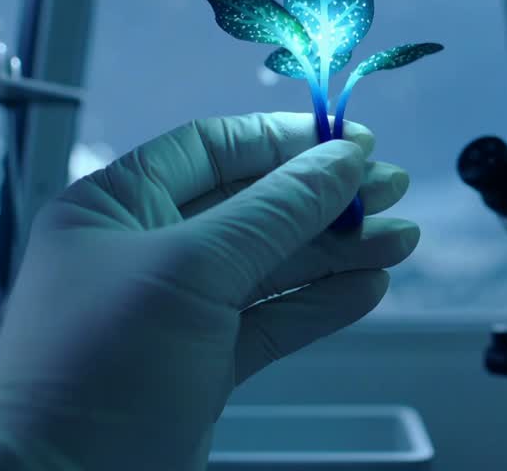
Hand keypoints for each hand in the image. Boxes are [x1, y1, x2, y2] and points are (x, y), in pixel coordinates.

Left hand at [0, 113, 418, 469]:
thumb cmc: (105, 366)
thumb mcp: (190, 272)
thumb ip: (274, 212)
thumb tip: (342, 159)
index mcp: (114, 205)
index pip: (212, 149)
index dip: (287, 142)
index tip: (356, 140)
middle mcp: (143, 248)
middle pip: (250, 205)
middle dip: (323, 199)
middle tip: (395, 189)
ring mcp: (174, 310)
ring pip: (268, 266)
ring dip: (335, 252)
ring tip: (401, 240)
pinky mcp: (201, 364)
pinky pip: (268, 320)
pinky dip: (318, 305)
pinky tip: (368, 289)